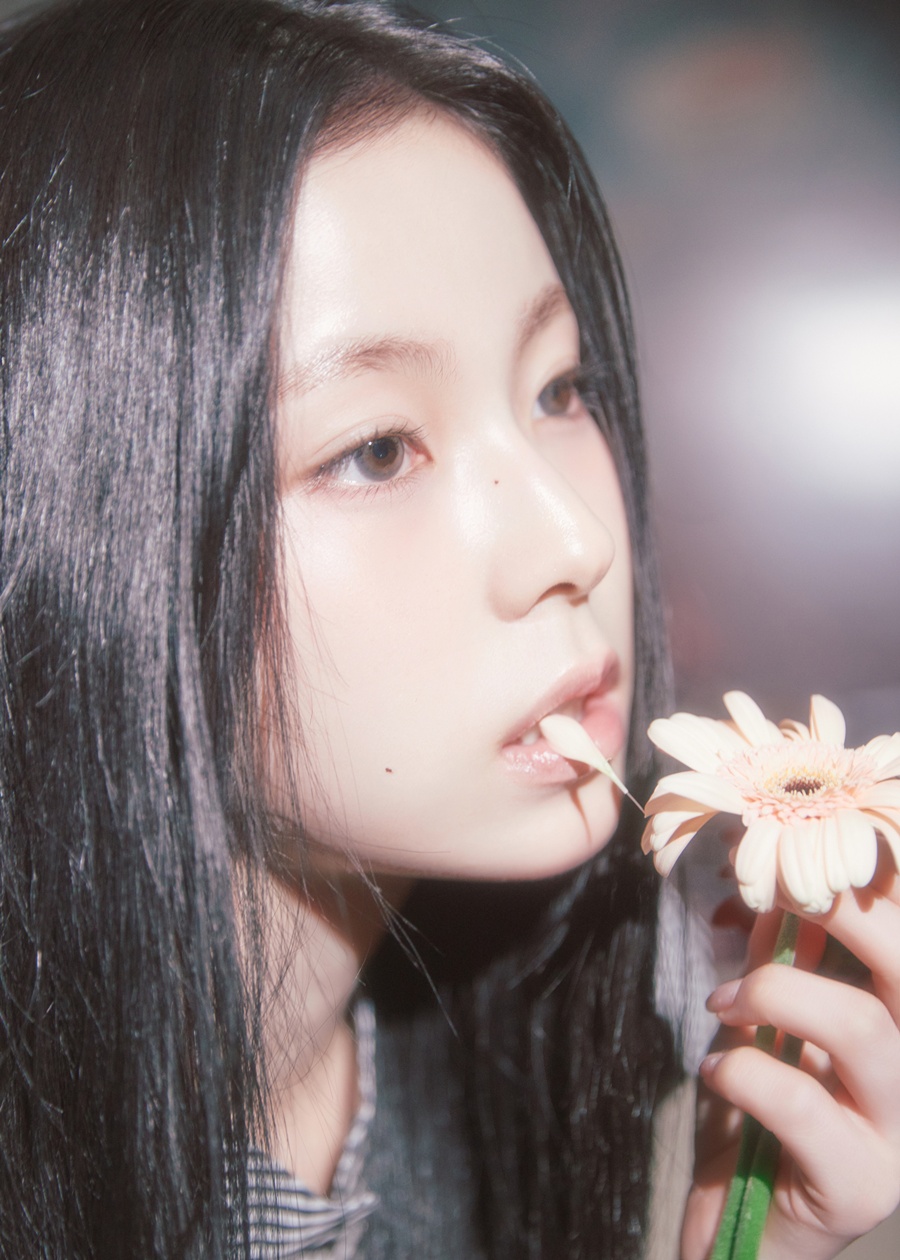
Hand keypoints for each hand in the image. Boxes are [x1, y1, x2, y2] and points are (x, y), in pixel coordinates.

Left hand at [683, 854, 899, 1259]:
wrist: (746, 1235)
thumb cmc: (767, 1119)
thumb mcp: (775, 1023)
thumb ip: (784, 958)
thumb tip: (773, 878)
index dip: (875, 883)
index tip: (806, 843)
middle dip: (849, 911)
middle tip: (782, 892)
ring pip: (864, 1027)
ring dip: (777, 993)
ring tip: (724, 1003)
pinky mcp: (862, 1187)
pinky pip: (803, 1105)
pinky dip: (746, 1072)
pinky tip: (718, 1071)